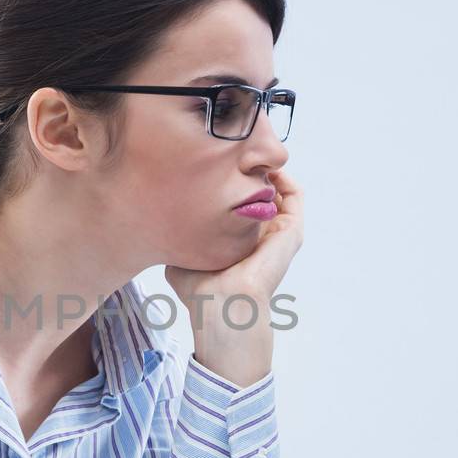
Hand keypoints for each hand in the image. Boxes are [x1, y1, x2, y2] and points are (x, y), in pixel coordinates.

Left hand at [165, 168, 303, 310]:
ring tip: (249, 157)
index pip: (240, 204)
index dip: (229, 183)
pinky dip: (284, 178)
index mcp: (238, 239)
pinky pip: (295, 196)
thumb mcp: (181, 258)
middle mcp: (260, 234)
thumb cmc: (200, 289)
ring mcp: (278, 231)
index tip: (212, 167)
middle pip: (261, 194)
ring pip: (280, 191)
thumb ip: (178, 239)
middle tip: (232, 155)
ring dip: (267, 172)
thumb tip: (162, 224)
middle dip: (248, 173)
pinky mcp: (291, 230)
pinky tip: (263, 169)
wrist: (221, 301)